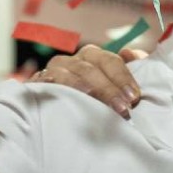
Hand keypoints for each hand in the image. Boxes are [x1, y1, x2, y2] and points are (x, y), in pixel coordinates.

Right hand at [29, 44, 144, 117]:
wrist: (60, 120)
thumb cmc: (96, 101)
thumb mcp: (116, 85)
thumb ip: (128, 68)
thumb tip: (130, 52)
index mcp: (92, 57)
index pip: (109, 60)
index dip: (123, 77)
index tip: (135, 96)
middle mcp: (72, 61)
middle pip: (90, 68)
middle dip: (108, 88)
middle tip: (123, 108)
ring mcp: (52, 71)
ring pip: (69, 74)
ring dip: (87, 89)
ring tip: (99, 106)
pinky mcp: (37, 84)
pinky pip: (45, 81)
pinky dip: (55, 85)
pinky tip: (65, 96)